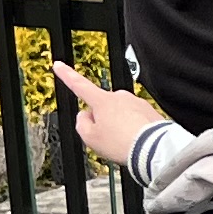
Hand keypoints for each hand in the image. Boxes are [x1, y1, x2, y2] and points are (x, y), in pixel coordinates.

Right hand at [50, 62, 172, 171]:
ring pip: (120, 114)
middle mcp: (120, 97)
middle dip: (103, 120)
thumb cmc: (123, 143)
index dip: (67, 75)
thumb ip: (82, 123)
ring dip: (120, 126)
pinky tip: (136, 141)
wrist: (153, 149)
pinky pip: (136, 120)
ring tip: (124, 142)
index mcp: (102, 101)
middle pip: (103, 107)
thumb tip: (85, 115)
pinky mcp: (149, 111)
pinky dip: (134, 129)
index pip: (79, 85)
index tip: (59, 65)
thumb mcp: (90, 138)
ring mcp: (136, 102)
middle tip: (108, 139)